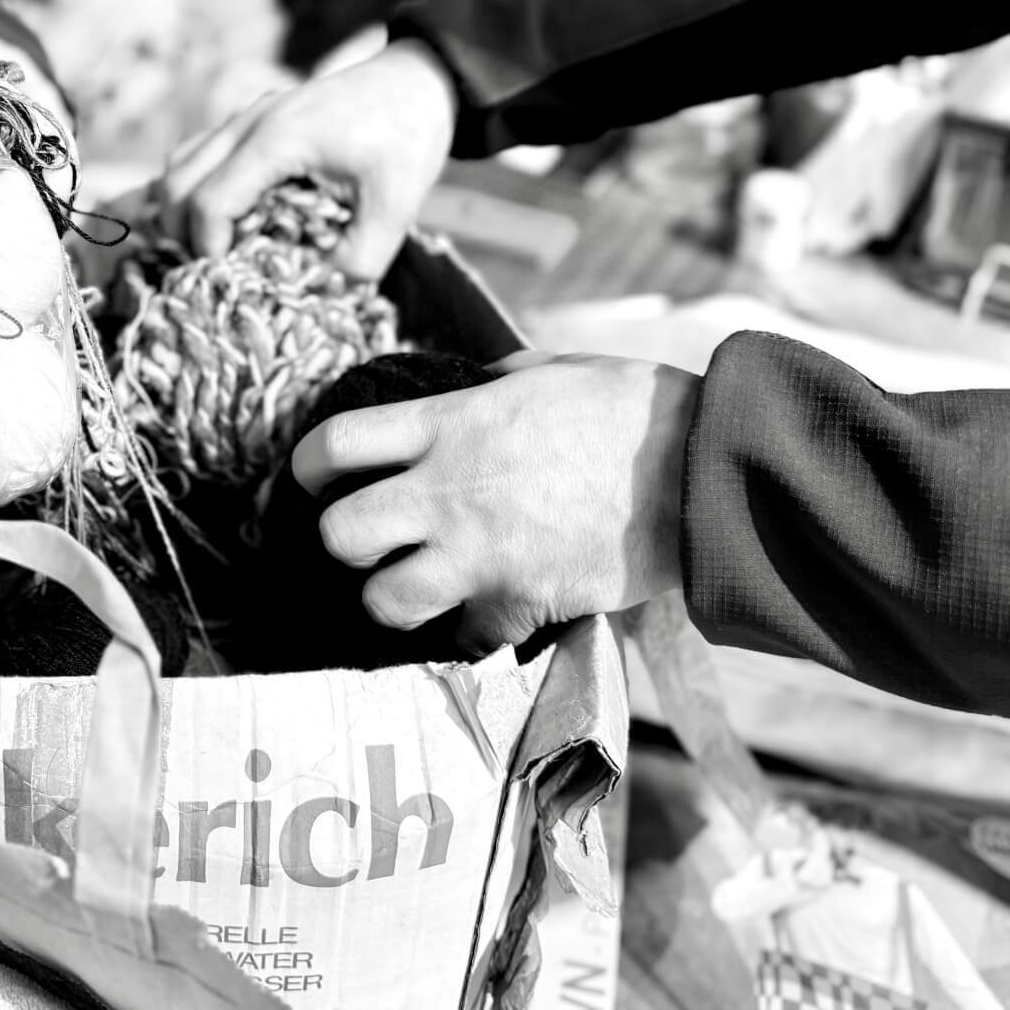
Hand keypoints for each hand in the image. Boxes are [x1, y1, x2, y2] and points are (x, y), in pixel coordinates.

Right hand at [157, 38, 456, 279]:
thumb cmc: (409, 137)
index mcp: (277, 139)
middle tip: (219, 269)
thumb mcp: (397, 207)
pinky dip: (198, 187)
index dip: (209, 249)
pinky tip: (233, 215)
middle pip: (176, 182)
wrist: (422, 81)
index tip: (231, 279)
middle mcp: (250, 121)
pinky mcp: (252, 117)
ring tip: (221, 245)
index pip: (209, 202)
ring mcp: (247, 115)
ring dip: (185, 209)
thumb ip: (358, 260)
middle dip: (185, 234)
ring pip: (180, 164)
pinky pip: (200, 153)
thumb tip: (315, 291)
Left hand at [291, 352, 698, 650]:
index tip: (310, 479)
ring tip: (412, 588)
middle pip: (342, 534)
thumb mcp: (547, 371)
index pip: (335, 445)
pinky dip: (470, 634)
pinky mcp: (519, 604)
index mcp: (449, 426)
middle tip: (369, 539)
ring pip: (384, 603)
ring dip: (391, 599)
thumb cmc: (634, 411)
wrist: (702, 474)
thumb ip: (488, 389)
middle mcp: (448, 492)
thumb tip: (468, 393)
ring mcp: (479, 556)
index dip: (306, 466)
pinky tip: (484, 614)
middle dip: (345, 540)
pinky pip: (465, 638)